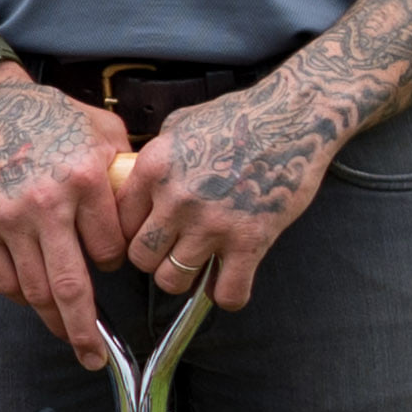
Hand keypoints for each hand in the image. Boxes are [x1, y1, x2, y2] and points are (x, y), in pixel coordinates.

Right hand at [0, 81, 132, 369]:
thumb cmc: (47, 114)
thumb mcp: (101, 130)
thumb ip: (126, 170)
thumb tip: (149, 206)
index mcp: (84, 179)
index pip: (110, 251)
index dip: (116, 264)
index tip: (113, 262)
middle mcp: (46, 204)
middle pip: (70, 288)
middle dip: (86, 332)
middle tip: (96, 359)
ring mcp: (9, 218)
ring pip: (35, 290)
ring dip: (54, 321)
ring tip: (68, 337)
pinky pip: (3, 278)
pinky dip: (21, 297)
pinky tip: (34, 302)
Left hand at [116, 83, 344, 315]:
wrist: (294, 116)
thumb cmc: (240, 117)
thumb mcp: (178, 127)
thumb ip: (154, 160)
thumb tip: (135, 183)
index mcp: (154, 170)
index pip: (118, 223)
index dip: (130, 234)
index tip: (144, 237)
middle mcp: (177, 199)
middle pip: (141, 257)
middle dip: (153, 260)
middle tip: (170, 253)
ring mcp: (213, 223)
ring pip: (174, 279)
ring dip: (185, 279)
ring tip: (198, 266)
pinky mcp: (251, 239)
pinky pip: (228, 292)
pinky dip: (227, 295)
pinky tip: (229, 281)